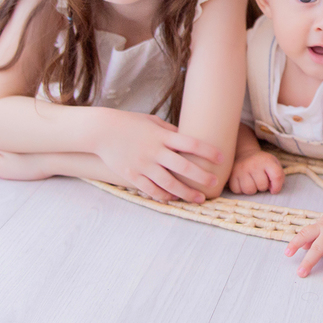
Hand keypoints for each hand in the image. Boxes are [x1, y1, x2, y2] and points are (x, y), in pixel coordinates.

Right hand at [95, 111, 222, 202]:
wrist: (101, 131)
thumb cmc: (130, 123)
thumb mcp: (153, 122)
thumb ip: (171, 131)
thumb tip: (189, 139)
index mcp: (162, 135)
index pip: (191, 143)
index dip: (208, 151)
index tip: (221, 158)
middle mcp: (154, 151)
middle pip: (183, 167)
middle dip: (202, 176)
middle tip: (215, 183)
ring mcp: (143, 165)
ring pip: (169, 183)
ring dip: (186, 192)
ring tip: (199, 198)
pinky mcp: (133, 175)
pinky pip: (151, 189)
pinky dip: (164, 196)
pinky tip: (175, 199)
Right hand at [228, 150, 283, 194]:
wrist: (245, 154)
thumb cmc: (262, 163)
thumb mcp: (274, 164)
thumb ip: (278, 176)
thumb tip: (272, 190)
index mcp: (267, 160)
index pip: (277, 175)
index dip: (277, 186)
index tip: (274, 190)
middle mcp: (254, 164)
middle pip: (262, 186)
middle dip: (263, 187)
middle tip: (260, 181)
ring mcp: (241, 169)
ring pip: (249, 190)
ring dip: (252, 190)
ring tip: (252, 183)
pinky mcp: (231, 175)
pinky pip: (237, 191)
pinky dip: (241, 190)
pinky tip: (243, 183)